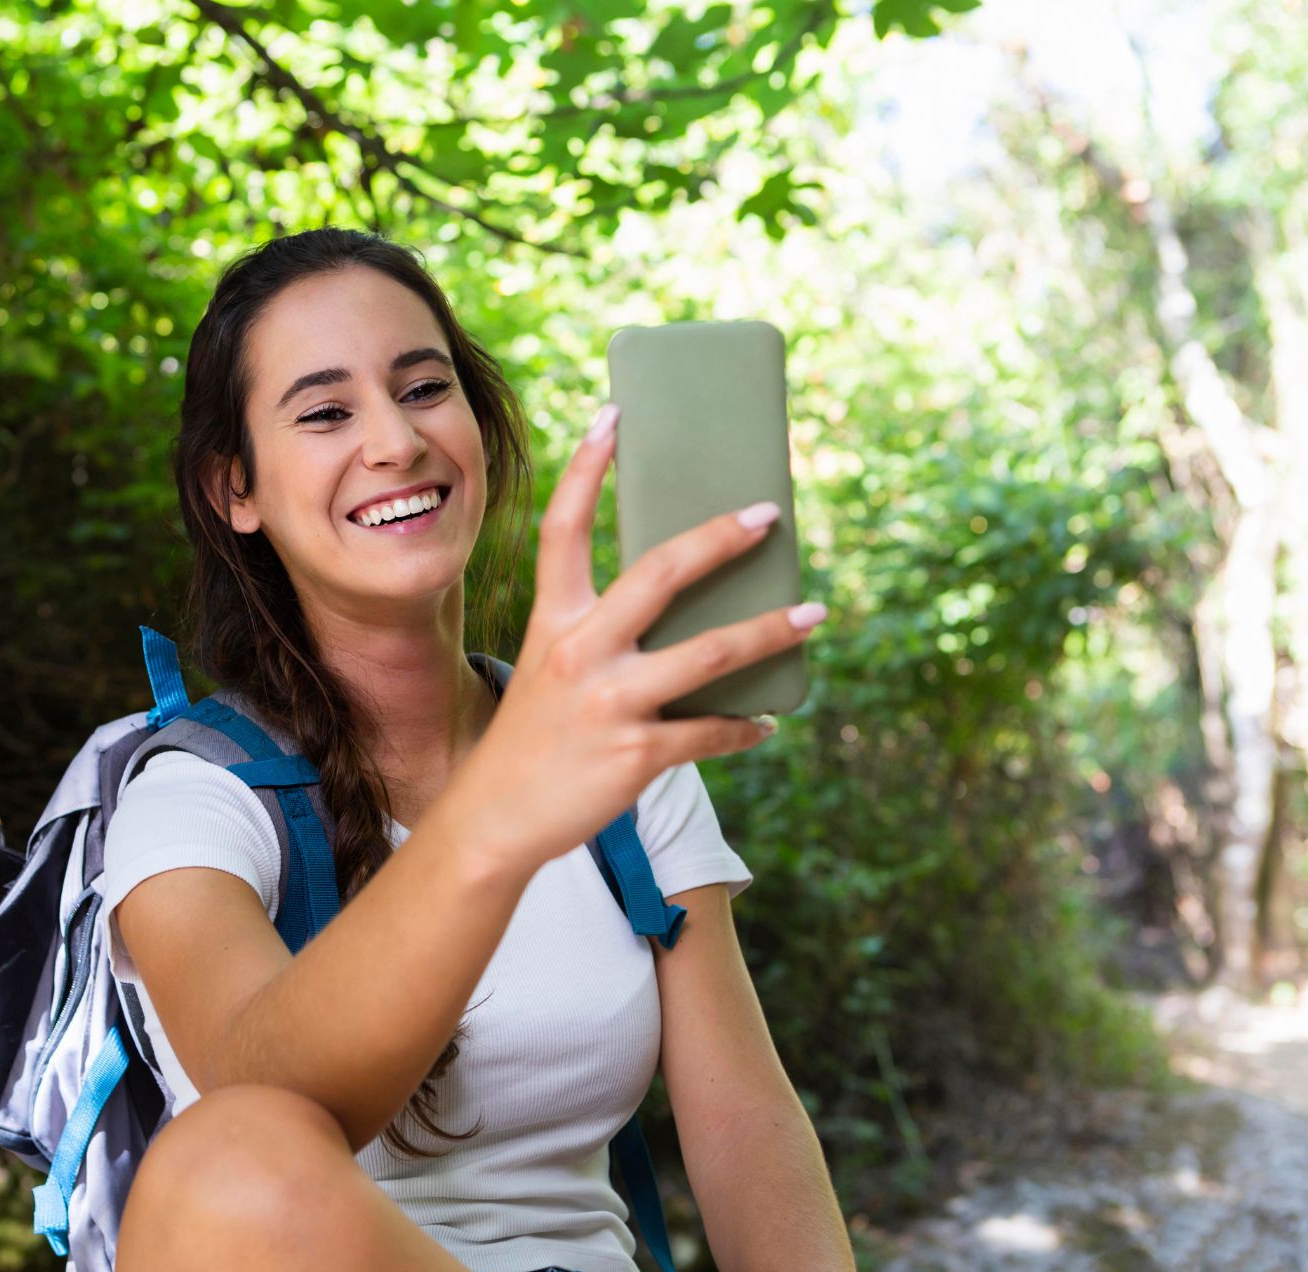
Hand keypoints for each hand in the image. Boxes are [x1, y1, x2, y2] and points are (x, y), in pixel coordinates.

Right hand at [439, 402, 824, 871]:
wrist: (494, 820)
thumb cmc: (534, 737)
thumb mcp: (550, 668)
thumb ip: (600, 632)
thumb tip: (686, 605)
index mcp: (553, 620)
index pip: (564, 526)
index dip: (589, 467)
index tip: (616, 415)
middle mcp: (579, 651)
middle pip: (661, 573)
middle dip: (722, 538)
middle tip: (769, 514)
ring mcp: (609, 702)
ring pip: (710, 653)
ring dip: (770, 631)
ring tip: (813, 614)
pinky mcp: (636, 753)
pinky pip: (710, 732)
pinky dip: (744, 727)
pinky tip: (766, 721)